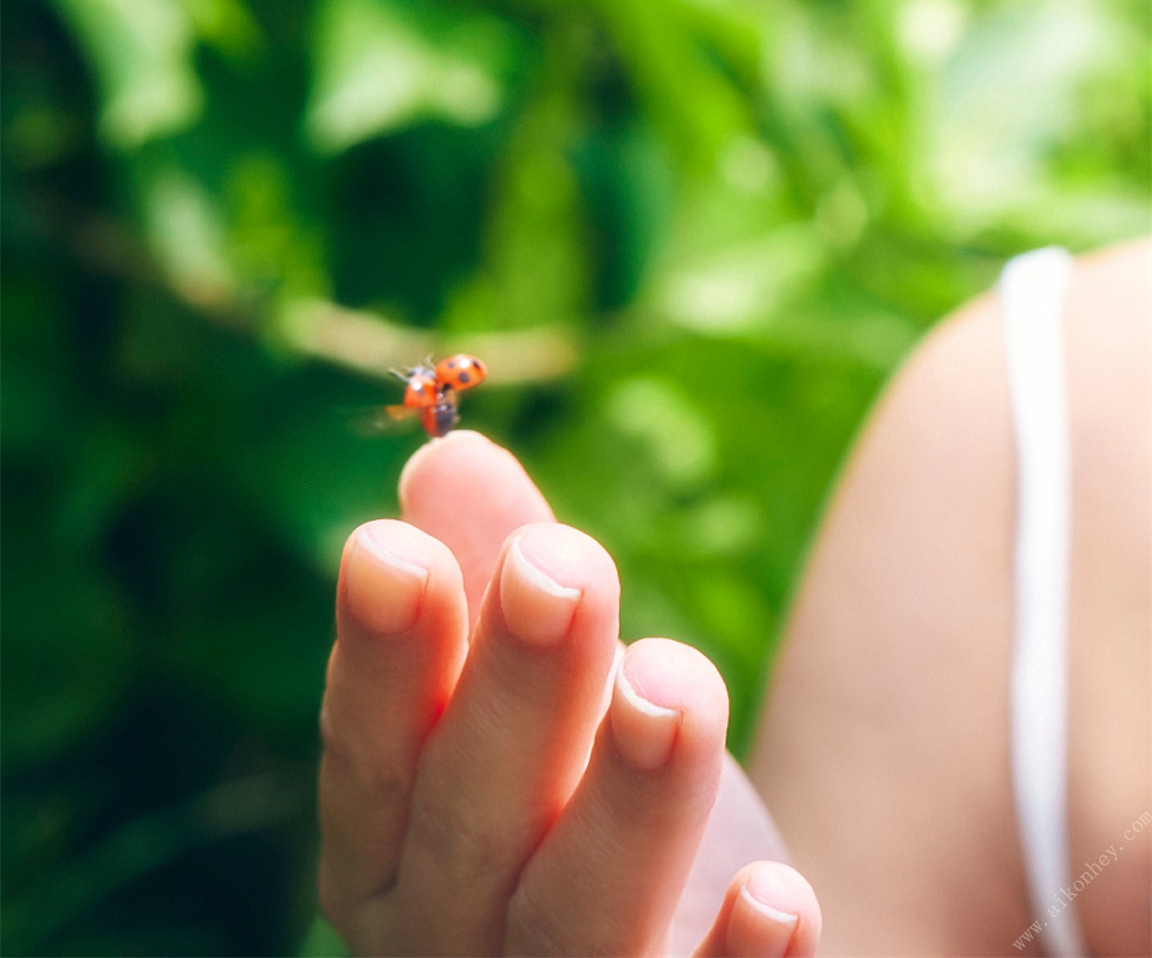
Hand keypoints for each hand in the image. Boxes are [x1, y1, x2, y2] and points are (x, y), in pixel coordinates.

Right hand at [318, 431, 820, 956]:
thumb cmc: (570, 806)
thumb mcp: (532, 692)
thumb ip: (489, 574)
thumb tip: (449, 452)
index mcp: (387, 847)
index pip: (368, 752)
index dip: (378, 658)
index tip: (391, 551)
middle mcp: (447, 941)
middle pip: (474, 826)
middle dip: (519, 691)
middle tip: (559, 565)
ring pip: (580, 923)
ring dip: (628, 805)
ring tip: (673, 685)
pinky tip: (779, 898)